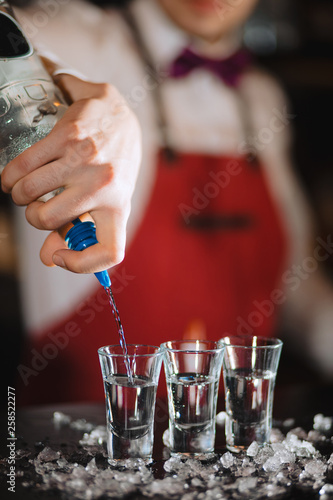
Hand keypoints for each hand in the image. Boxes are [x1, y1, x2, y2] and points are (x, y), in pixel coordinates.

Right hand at [1, 75, 141, 273]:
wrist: (119, 117)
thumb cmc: (112, 167)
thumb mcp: (105, 200)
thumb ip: (77, 231)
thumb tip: (49, 259)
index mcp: (119, 208)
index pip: (111, 251)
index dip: (81, 264)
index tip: (58, 255)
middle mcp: (105, 186)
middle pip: (49, 220)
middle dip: (33, 216)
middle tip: (37, 206)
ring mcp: (86, 160)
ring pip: (30, 192)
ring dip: (20, 195)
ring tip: (24, 191)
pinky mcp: (68, 137)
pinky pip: (23, 165)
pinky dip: (10, 176)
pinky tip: (14, 176)